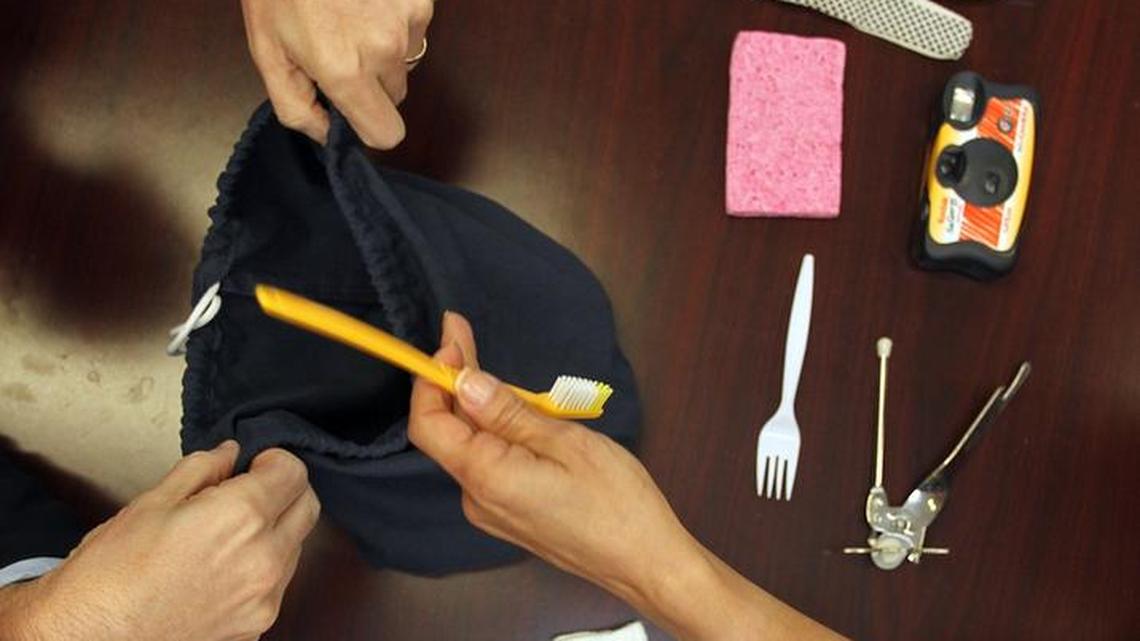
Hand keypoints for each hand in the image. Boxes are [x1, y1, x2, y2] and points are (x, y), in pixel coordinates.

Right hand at [0, 443, 319, 640]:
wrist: (88, 637)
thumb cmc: (109, 574)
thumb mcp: (150, 504)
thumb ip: (201, 471)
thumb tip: (228, 454)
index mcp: (241, 517)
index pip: (294, 472)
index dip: (274, 460)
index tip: (255, 464)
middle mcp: (264, 558)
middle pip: (308, 507)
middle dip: (286, 491)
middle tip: (250, 490)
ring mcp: (264, 597)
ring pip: (296, 547)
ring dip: (276, 531)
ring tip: (228, 534)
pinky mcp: (256, 625)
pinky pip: (278, 584)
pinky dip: (263, 567)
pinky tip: (223, 568)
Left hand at [240, 0, 434, 147]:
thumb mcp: (267, 51)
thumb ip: (295, 107)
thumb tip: (326, 136)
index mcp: (345, 72)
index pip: (387, 134)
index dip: (368, 127)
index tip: (349, 110)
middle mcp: (385, 51)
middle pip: (395, 98)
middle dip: (371, 84)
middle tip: (339, 50)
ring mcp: (408, 22)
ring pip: (405, 62)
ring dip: (383, 51)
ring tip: (351, 18)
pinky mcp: (419, 0)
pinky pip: (414, 29)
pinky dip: (394, 22)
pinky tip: (367, 1)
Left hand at [409, 313, 845, 640]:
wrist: (646, 563)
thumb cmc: (617, 501)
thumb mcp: (567, 442)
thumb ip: (508, 412)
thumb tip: (464, 381)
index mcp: (486, 477)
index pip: (428, 424)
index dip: (431, 378)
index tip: (451, 339)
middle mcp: (476, 498)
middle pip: (448, 432)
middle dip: (455, 382)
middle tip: (468, 335)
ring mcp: (491, 511)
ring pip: (470, 446)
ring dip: (480, 407)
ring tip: (509, 376)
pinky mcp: (509, 515)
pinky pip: (489, 464)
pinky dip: (496, 433)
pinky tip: (522, 415)